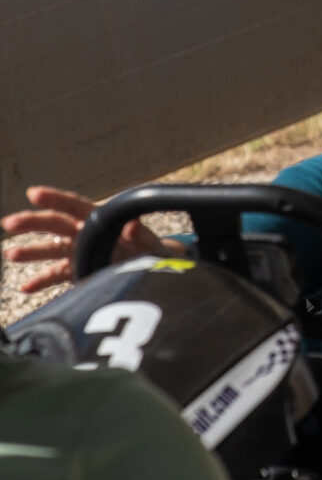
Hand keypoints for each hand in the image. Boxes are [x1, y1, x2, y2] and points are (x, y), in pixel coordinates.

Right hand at [1, 186, 164, 296]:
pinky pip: (56, 275)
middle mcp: (83, 232)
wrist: (149, 267)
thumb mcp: (148, 240)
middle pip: (55, 225)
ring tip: (10, 254)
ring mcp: (77, 252)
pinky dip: (41, 281)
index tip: (33, 193)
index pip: (74, 205)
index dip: (55, 198)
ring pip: (51, 250)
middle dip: (32, 223)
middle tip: (9, 223)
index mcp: (98, 217)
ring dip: (31, 252)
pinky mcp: (77, 271)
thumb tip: (133, 223)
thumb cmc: (149, 247)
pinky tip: (24, 287)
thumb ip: (139, 232)